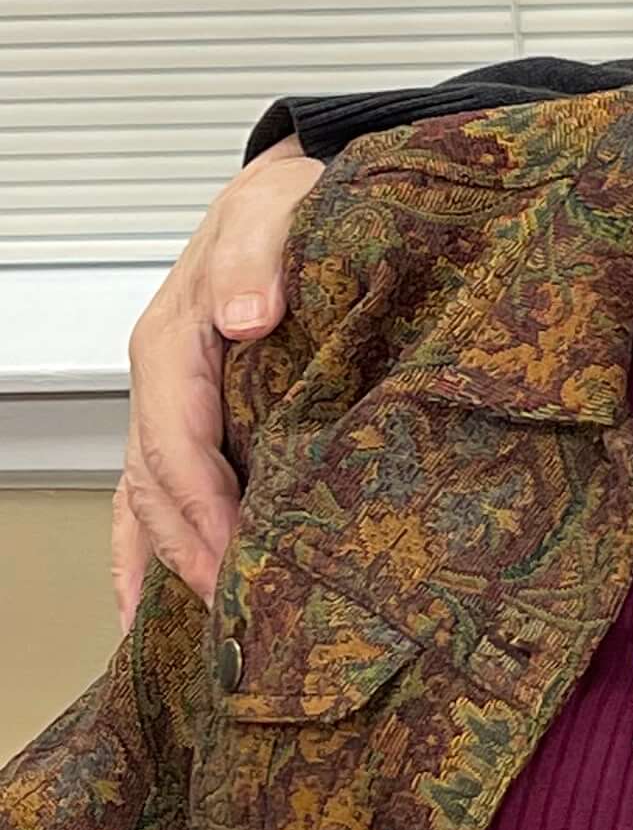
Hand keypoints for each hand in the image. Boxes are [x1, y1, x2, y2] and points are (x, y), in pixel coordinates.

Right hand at [112, 138, 322, 619]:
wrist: (292, 193)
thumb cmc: (288, 205)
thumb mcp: (276, 209)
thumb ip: (258, 257)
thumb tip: (246, 315)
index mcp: (173, 340)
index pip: (177, 439)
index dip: (206, 504)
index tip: (240, 556)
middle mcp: (160, 382)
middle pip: (156, 485)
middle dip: (190, 553)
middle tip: (235, 617)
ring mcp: (167, 406)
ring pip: (146, 501)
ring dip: (166, 567)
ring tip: (193, 636)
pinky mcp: (186, 421)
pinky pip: (146, 498)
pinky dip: (142, 557)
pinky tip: (143, 613)